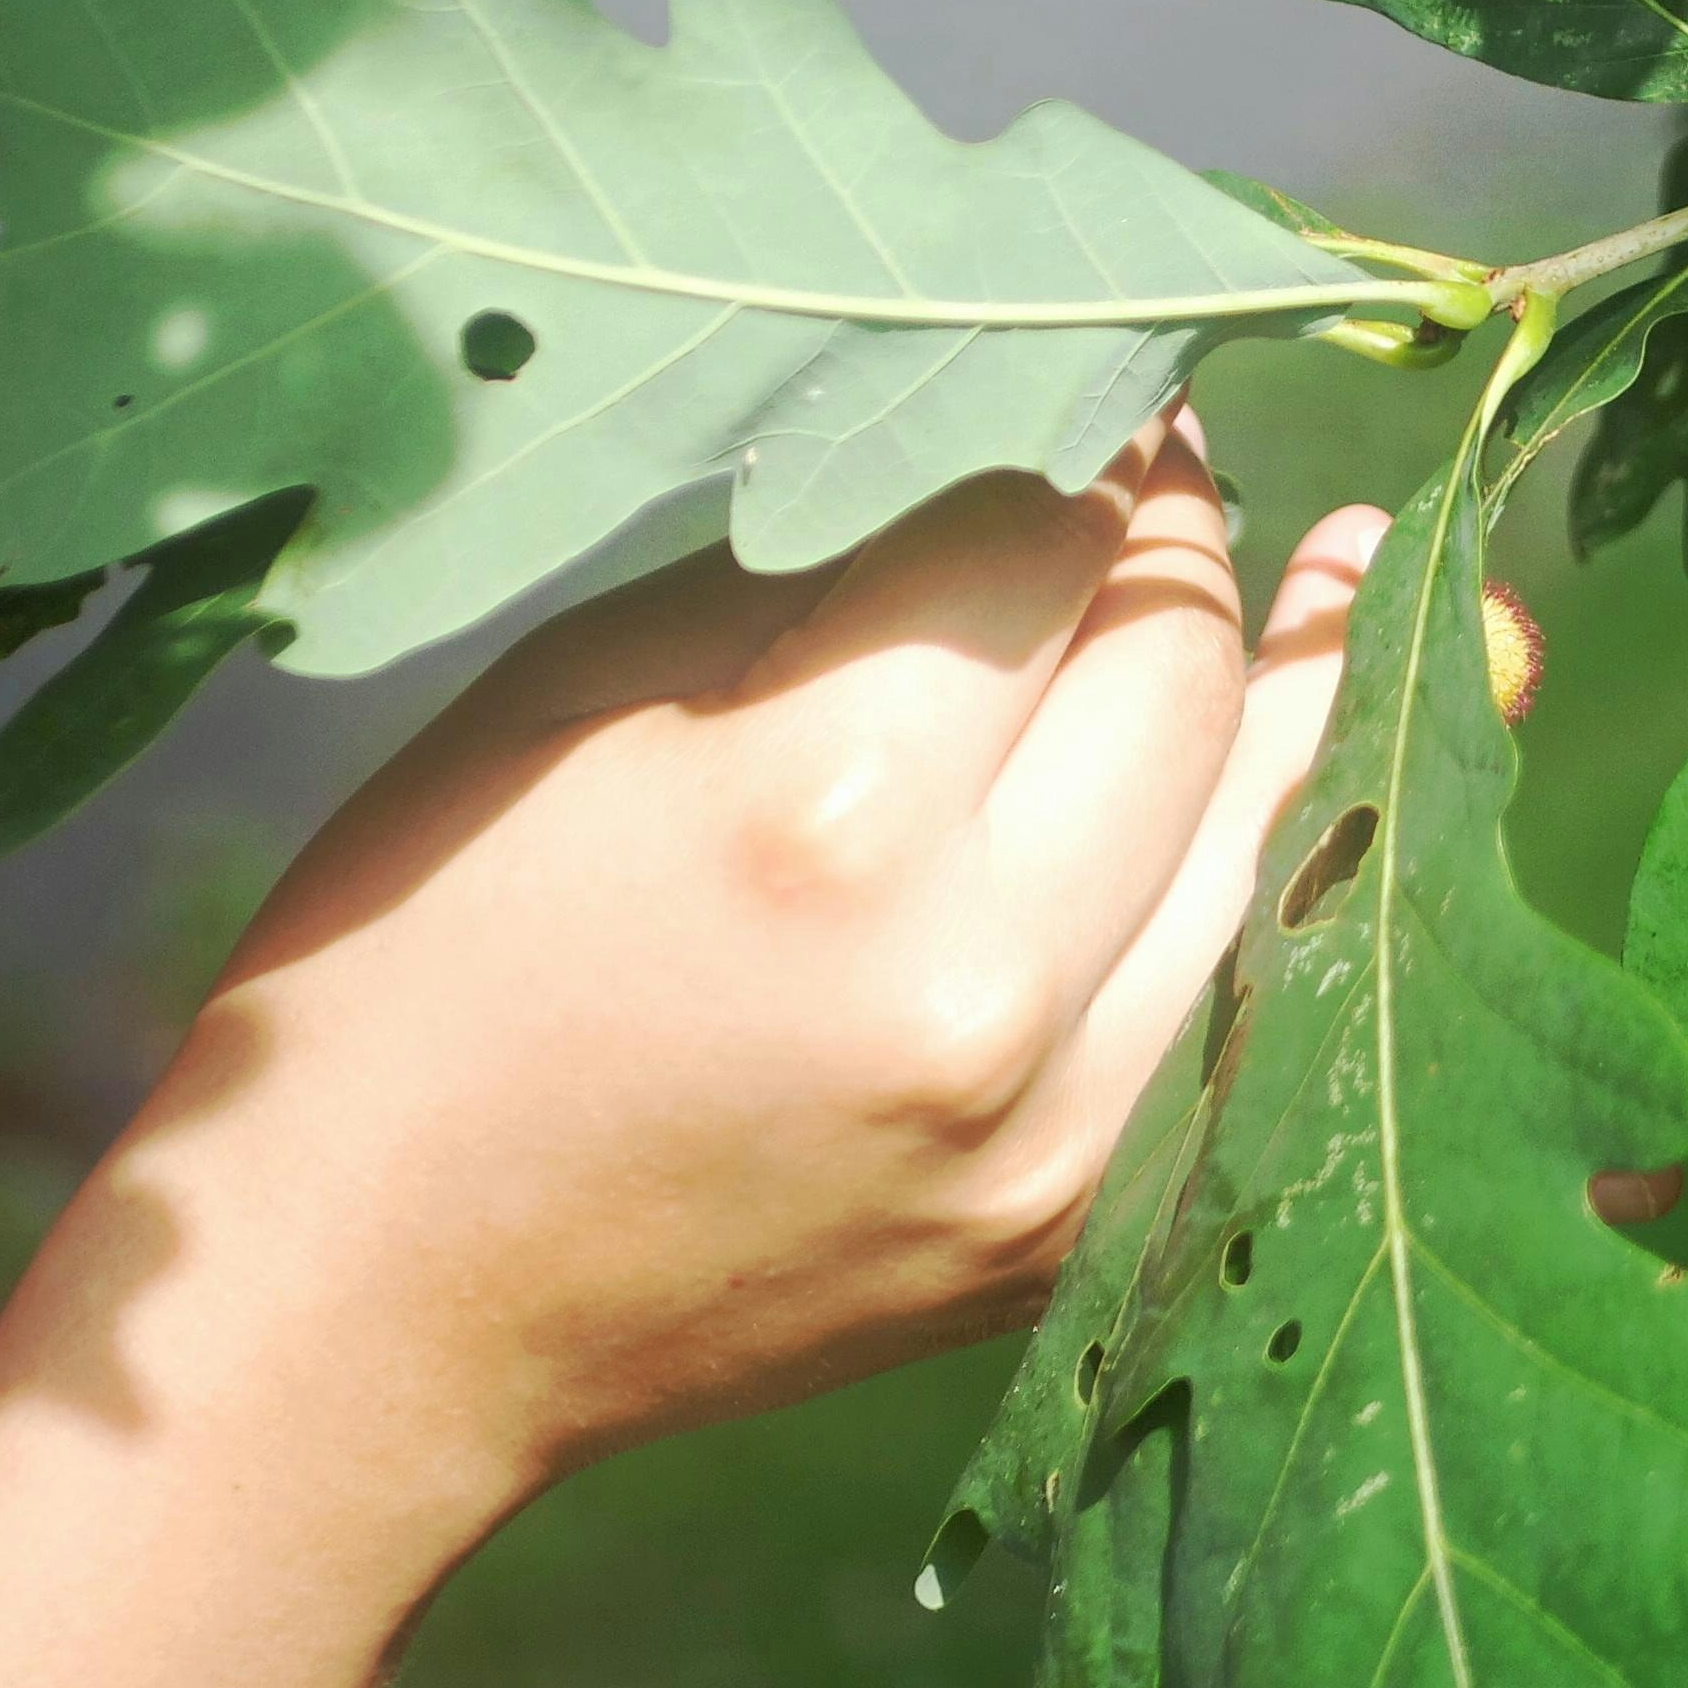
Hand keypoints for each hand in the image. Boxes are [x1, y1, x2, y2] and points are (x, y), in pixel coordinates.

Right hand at [131, 413, 1356, 1520]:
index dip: (1085, 433)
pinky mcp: (1066, 1226)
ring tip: (1323, 571)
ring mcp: (1049, 1123)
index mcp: (827, 805)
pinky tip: (1293, 752)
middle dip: (1184, 540)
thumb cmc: (416, 953)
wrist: (364, 1308)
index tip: (1098, 379)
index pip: (1045, 538)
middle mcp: (977, 968)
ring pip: (1258, 828)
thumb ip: (815, 576)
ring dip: (1279, 684)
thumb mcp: (577, 696)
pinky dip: (1261, 859)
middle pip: (1180, 669)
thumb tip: (1014, 454)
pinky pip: (1228, 987)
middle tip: (1166, 468)